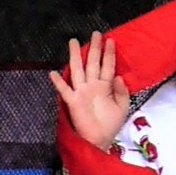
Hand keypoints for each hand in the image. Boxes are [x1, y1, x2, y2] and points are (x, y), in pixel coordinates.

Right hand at [50, 30, 132, 153]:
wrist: (99, 140)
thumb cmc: (110, 124)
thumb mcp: (122, 107)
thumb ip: (121, 92)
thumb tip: (119, 77)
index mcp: (105, 86)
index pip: (107, 66)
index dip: (109, 54)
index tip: (111, 40)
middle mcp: (92, 86)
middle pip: (93, 63)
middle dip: (94, 48)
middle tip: (96, 33)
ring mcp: (82, 92)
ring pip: (78, 70)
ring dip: (75, 56)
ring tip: (74, 42)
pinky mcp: (73, 102)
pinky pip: (64, 90)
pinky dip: (59, 82)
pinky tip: (53, 72)